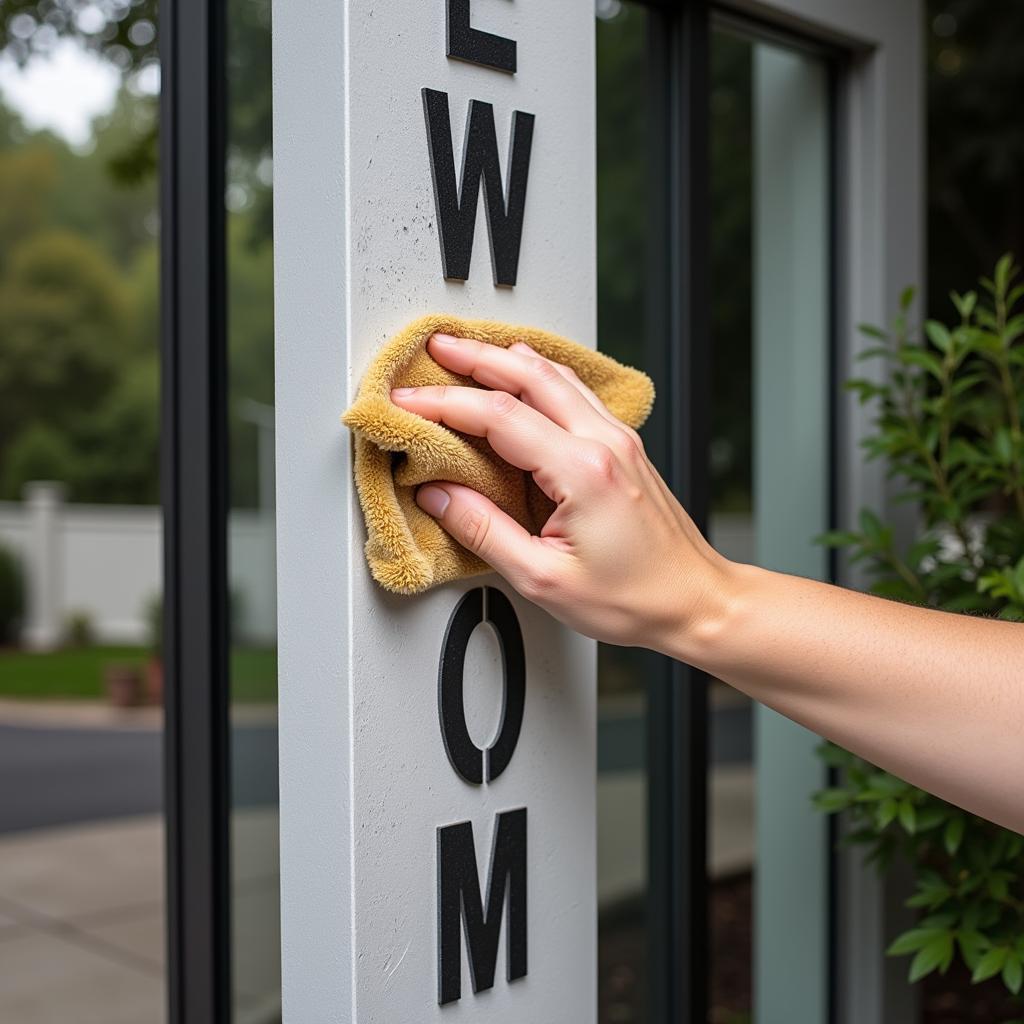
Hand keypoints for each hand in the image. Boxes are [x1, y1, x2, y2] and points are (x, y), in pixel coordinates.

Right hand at [390, 334, 732, 651]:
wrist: (694, 600)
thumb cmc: (633, 597)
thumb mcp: (543, 579)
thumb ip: (484, 531)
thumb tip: (438, 496)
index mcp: (583, 472)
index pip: (499, 416)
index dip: (445, 403)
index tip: (408, 402)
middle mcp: (604, 444)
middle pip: (529, 376)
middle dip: (475, 357)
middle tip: (435, 349)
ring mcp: (619, 440)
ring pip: (556, 377)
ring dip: (507, 358)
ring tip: (469, 352)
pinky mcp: (624, 447)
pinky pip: (576, 392)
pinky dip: (540, 376)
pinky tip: (525, 375)